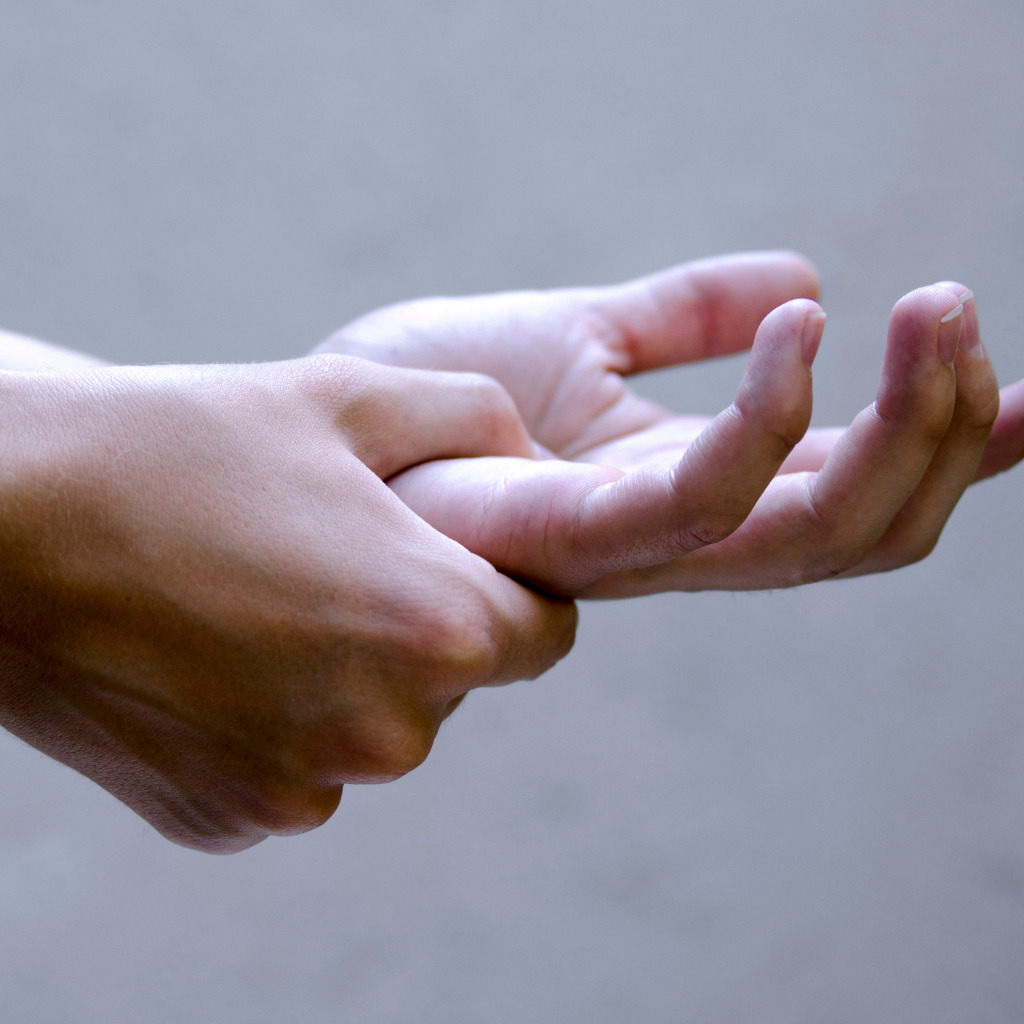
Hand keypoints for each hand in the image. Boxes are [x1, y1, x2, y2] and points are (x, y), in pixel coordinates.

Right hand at [0, 353, 575, 851]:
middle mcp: (385, 733)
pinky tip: (210, 652)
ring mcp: (301, 790)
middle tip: (335, 557)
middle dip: (421, 625)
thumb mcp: (347, 395)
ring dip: (348, 675)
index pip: (546, 634)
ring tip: (263, 594)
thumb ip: (475, 419)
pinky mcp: (227, 818)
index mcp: (436, 630)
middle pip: (457, 682)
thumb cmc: (176, 448)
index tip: (459, 554)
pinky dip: (276, 720)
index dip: (513, 586)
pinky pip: (297, 767)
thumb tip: (535, 459)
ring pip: (376, 727)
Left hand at [317, 253, 1019, 596]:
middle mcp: (679, 541)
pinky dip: (768, 421)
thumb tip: (805, 279)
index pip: (851, 493)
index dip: (953, 454)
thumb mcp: (582, 333)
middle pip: (857, 531)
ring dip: (900, 432)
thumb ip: (683, 317)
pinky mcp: (566, 530)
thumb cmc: (436, 391)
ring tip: (935, 313)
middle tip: (962, 317)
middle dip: (942, 437)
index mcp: (694, 495)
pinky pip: (700, 500)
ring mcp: (628, 548)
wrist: (324, 422)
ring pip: (810, 532)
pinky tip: (801, 327)